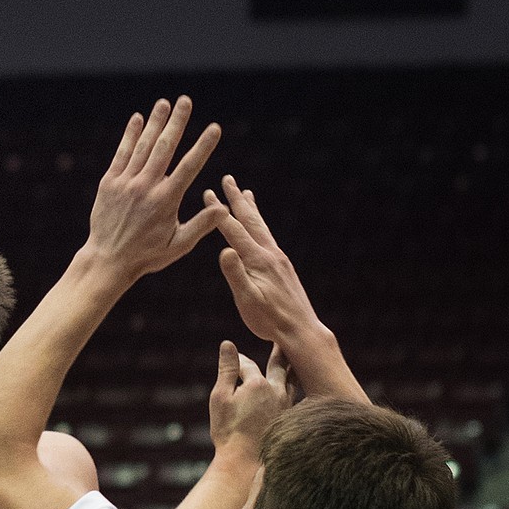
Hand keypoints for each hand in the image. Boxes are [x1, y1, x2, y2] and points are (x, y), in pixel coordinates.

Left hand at [87, 98, 224, 281]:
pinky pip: (122, 154)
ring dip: (155, 122)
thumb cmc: (147, 255)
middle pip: (165, 147)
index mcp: (166, 200)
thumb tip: (223, 209)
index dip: (203, 145)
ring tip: (164, 103)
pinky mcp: (109, 183)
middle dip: (177, 122)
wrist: (107, 259)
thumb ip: (201, 225)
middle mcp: (146, 187)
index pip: (190, 166)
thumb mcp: (178, 245)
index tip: (214, 128)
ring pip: (143, 146)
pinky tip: (138, 119)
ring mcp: (126, 183)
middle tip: (186, 100)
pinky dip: (130, 135)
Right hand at [207, 177, 321, 344]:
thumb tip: (224, 250)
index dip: (219, 211)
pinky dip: (260, 226)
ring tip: (247, 193)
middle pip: (250, 220)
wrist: (301, 329)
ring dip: (251, 209)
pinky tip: (259, 229)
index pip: (234, 230)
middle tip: (228, 179)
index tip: (207, 192)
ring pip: (261, 227)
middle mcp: (270, 253)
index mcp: (258, 260)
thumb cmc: (269, 320)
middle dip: (237, 199)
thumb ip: (236, 274)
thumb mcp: (248, 300)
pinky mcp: (283, 266)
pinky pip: (268, 238)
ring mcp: (279, 259)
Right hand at [208, 340, 294, 455]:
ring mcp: (286, 405)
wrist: (245, 462)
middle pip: (279, 365)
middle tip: (282, 339)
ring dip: (292, 368)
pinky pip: (296, 397)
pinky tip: (295, 391)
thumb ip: (226, 370)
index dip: (238, 361)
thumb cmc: (228, 431)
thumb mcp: (220, 398)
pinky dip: (294, 388)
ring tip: (294, 360)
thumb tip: (228, 344)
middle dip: (278, 351)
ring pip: (292, 380)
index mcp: (258, 384)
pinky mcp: (290, 418)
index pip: (247, 364)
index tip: (233, 359)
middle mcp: (277, 391)